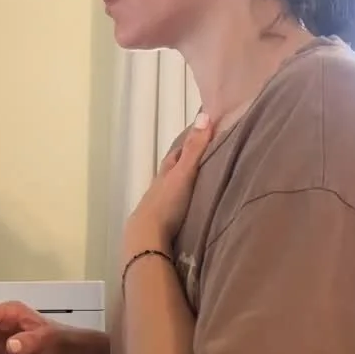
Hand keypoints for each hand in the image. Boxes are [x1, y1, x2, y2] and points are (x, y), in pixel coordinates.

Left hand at [123, 113, 212, 259]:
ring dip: (185, 183)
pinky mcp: (161, 222)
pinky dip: (184, 201)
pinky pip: (175, 205)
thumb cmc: (167, 203)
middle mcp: (161, 185)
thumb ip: (194, 149)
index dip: (191, 141)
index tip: (205, 131)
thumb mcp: (183, 173)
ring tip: (203, 181)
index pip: (179, 151)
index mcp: (166, 171)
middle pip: (174, 168)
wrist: (148, 238)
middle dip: (188, 161)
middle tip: (206, 155)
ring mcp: (159, 204)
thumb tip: (204, 115)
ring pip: (174, 187)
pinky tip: (191, 206)